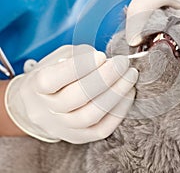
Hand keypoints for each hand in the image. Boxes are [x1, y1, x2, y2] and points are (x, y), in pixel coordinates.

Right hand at [5, 45, 137, 143]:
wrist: (42, 105)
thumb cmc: (56, 75)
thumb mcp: (60, 57)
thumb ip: (80, 56)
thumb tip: (107, 60)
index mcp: (37, 86)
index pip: (53, 79)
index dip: (80, 67)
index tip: (101, 56)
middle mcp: (48, 109)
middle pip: (76, 97)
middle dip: (105, 78)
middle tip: (123, 63)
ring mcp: (63, 126)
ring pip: (91, 115)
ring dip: (116, 94)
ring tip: (130, 76)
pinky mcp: (80, 137)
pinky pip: (103, 129)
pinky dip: (119, 110)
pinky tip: (128, 93)